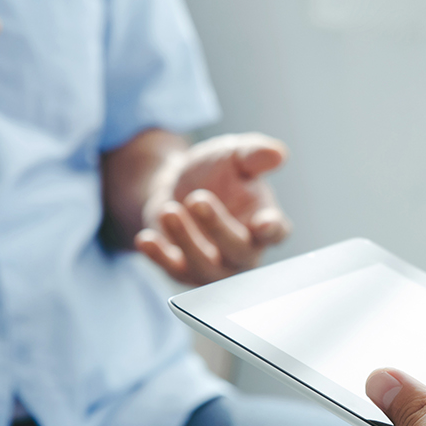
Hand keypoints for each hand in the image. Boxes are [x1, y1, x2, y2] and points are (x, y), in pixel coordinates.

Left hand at [134, 132, 291, 284]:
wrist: (176, 183)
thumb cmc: (216, 172)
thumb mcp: (234, 155)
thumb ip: (255, 154)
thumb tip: (278, 154)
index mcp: (264, 221)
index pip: (276, 232)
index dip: (272, 230)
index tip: (264, 222)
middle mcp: (243, 251)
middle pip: (239, 251)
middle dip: (218, 227)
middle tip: (197, 198)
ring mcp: (214, 265)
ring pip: (206, 267)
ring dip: (187, 241)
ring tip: (168, 210)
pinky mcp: (183, 270)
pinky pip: (173, 270)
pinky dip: (159, 257)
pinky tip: (146, 239)